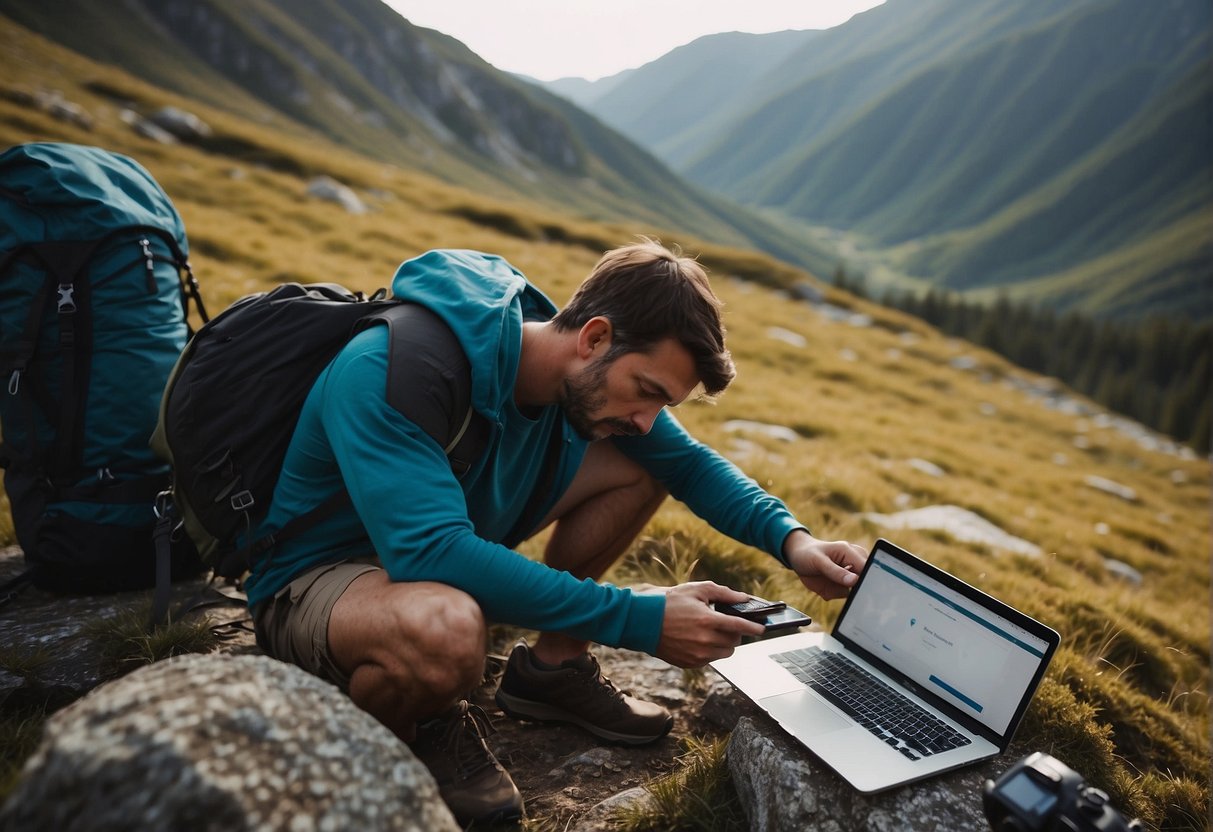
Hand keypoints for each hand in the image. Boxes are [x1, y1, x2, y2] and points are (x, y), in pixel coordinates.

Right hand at [645, 582, 765, 667]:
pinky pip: (710, 659)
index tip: (762, 628)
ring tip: (712, 631)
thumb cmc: (669, 603)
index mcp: (707, 620)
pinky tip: (699, 639)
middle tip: (727, 624)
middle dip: (735, 633)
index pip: (740, 626)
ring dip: (724, 643)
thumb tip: (744, 599)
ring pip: (725, 653)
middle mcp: (704, 640)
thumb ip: (724, 593)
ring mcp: (697, 655)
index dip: (754, 628)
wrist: (642, 622)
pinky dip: (710, 650)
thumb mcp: (696, 590)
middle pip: (735, 642)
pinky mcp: (690, 663)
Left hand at [783, 530, 867, 599]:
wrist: (796, 557)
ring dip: (838, 590)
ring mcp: (847, 577)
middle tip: (837, 584)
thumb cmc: (808, 553)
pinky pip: (843, 596)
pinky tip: (823, 586)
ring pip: (853, 592)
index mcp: (851, 552)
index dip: (868, 578)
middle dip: (855, 588)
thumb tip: (855, 580)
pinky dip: (832, 594)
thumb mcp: (819, 561)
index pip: (868, 567)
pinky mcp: (841, 586)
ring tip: (825, 580)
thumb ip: (836, 571)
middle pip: (865, 581)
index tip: (858, 586)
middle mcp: (853, 565)